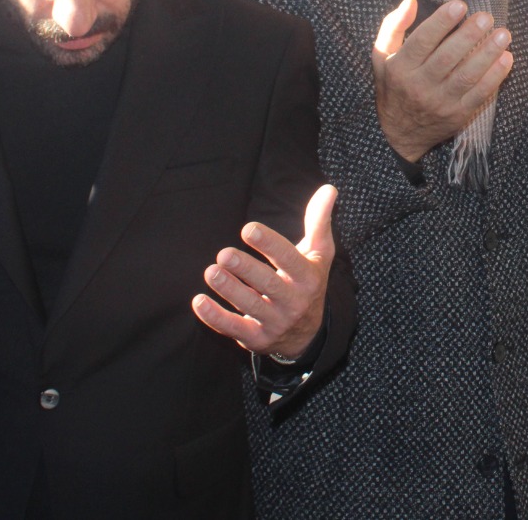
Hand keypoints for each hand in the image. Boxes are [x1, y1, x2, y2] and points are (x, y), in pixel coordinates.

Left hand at [192, 184, 337, 357]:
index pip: (289, 259)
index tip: (249, 229)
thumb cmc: (308, 282)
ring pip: (250, 306)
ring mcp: (275, 322)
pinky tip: (199, 301)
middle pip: (268, 284)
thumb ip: (319, 221)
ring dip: (229, 290)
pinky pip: (234, 329)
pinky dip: (215, 318)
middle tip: (224, 254)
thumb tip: (328, 188)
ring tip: (211, 272)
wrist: (308, 334)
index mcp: (308, 277)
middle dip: (245, 268)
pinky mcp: (257, 339)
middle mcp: (294, 302)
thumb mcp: (319, 254)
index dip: (269, 244)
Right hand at [372, 0, 512, 161]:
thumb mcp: (382, 56)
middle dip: (469, 35)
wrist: (398, 134)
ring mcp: (440, 102)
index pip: (422, 41)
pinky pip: (479, 94)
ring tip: (503, 34)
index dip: (441, 22)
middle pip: (447, 57)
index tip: (460, 5)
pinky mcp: (458, 114)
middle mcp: (419, 86)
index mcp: (401, 67)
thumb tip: (411, 0)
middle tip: (487, 17)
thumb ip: (394, 26)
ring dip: (487, 54)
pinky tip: (507, 58)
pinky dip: (495, 77)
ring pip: (466, 76)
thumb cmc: (393, 85)